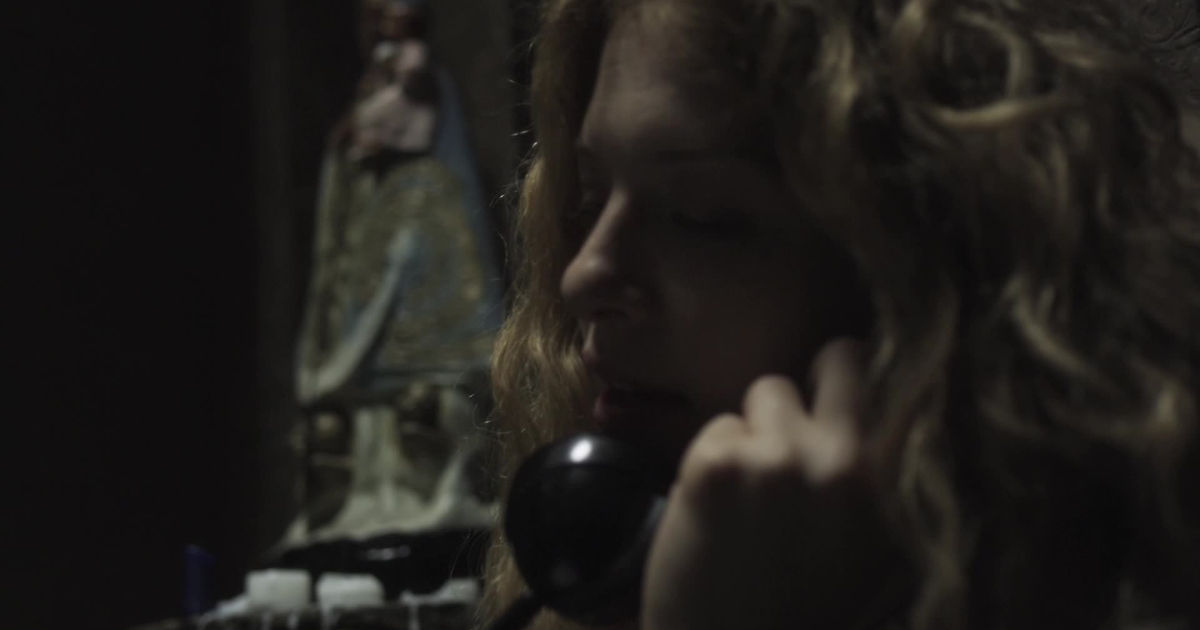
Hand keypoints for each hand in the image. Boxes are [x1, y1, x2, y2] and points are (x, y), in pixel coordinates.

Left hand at [641, 338, 902, 629]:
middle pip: (838, 358)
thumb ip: (895, 483)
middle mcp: (842, 460)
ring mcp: (776, 457)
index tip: (853, 389)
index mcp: (894, 485)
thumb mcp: (887, 557)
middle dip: (820, 382)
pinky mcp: (715, 465)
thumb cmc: (813, 614)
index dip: (873, 380)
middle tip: (798, 420)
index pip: (900, 381)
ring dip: (760, 429)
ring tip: (754, 488)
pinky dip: (712, 460)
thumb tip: (905, 409)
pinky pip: (717, 427)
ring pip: (766, 392)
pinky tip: (716, 509)